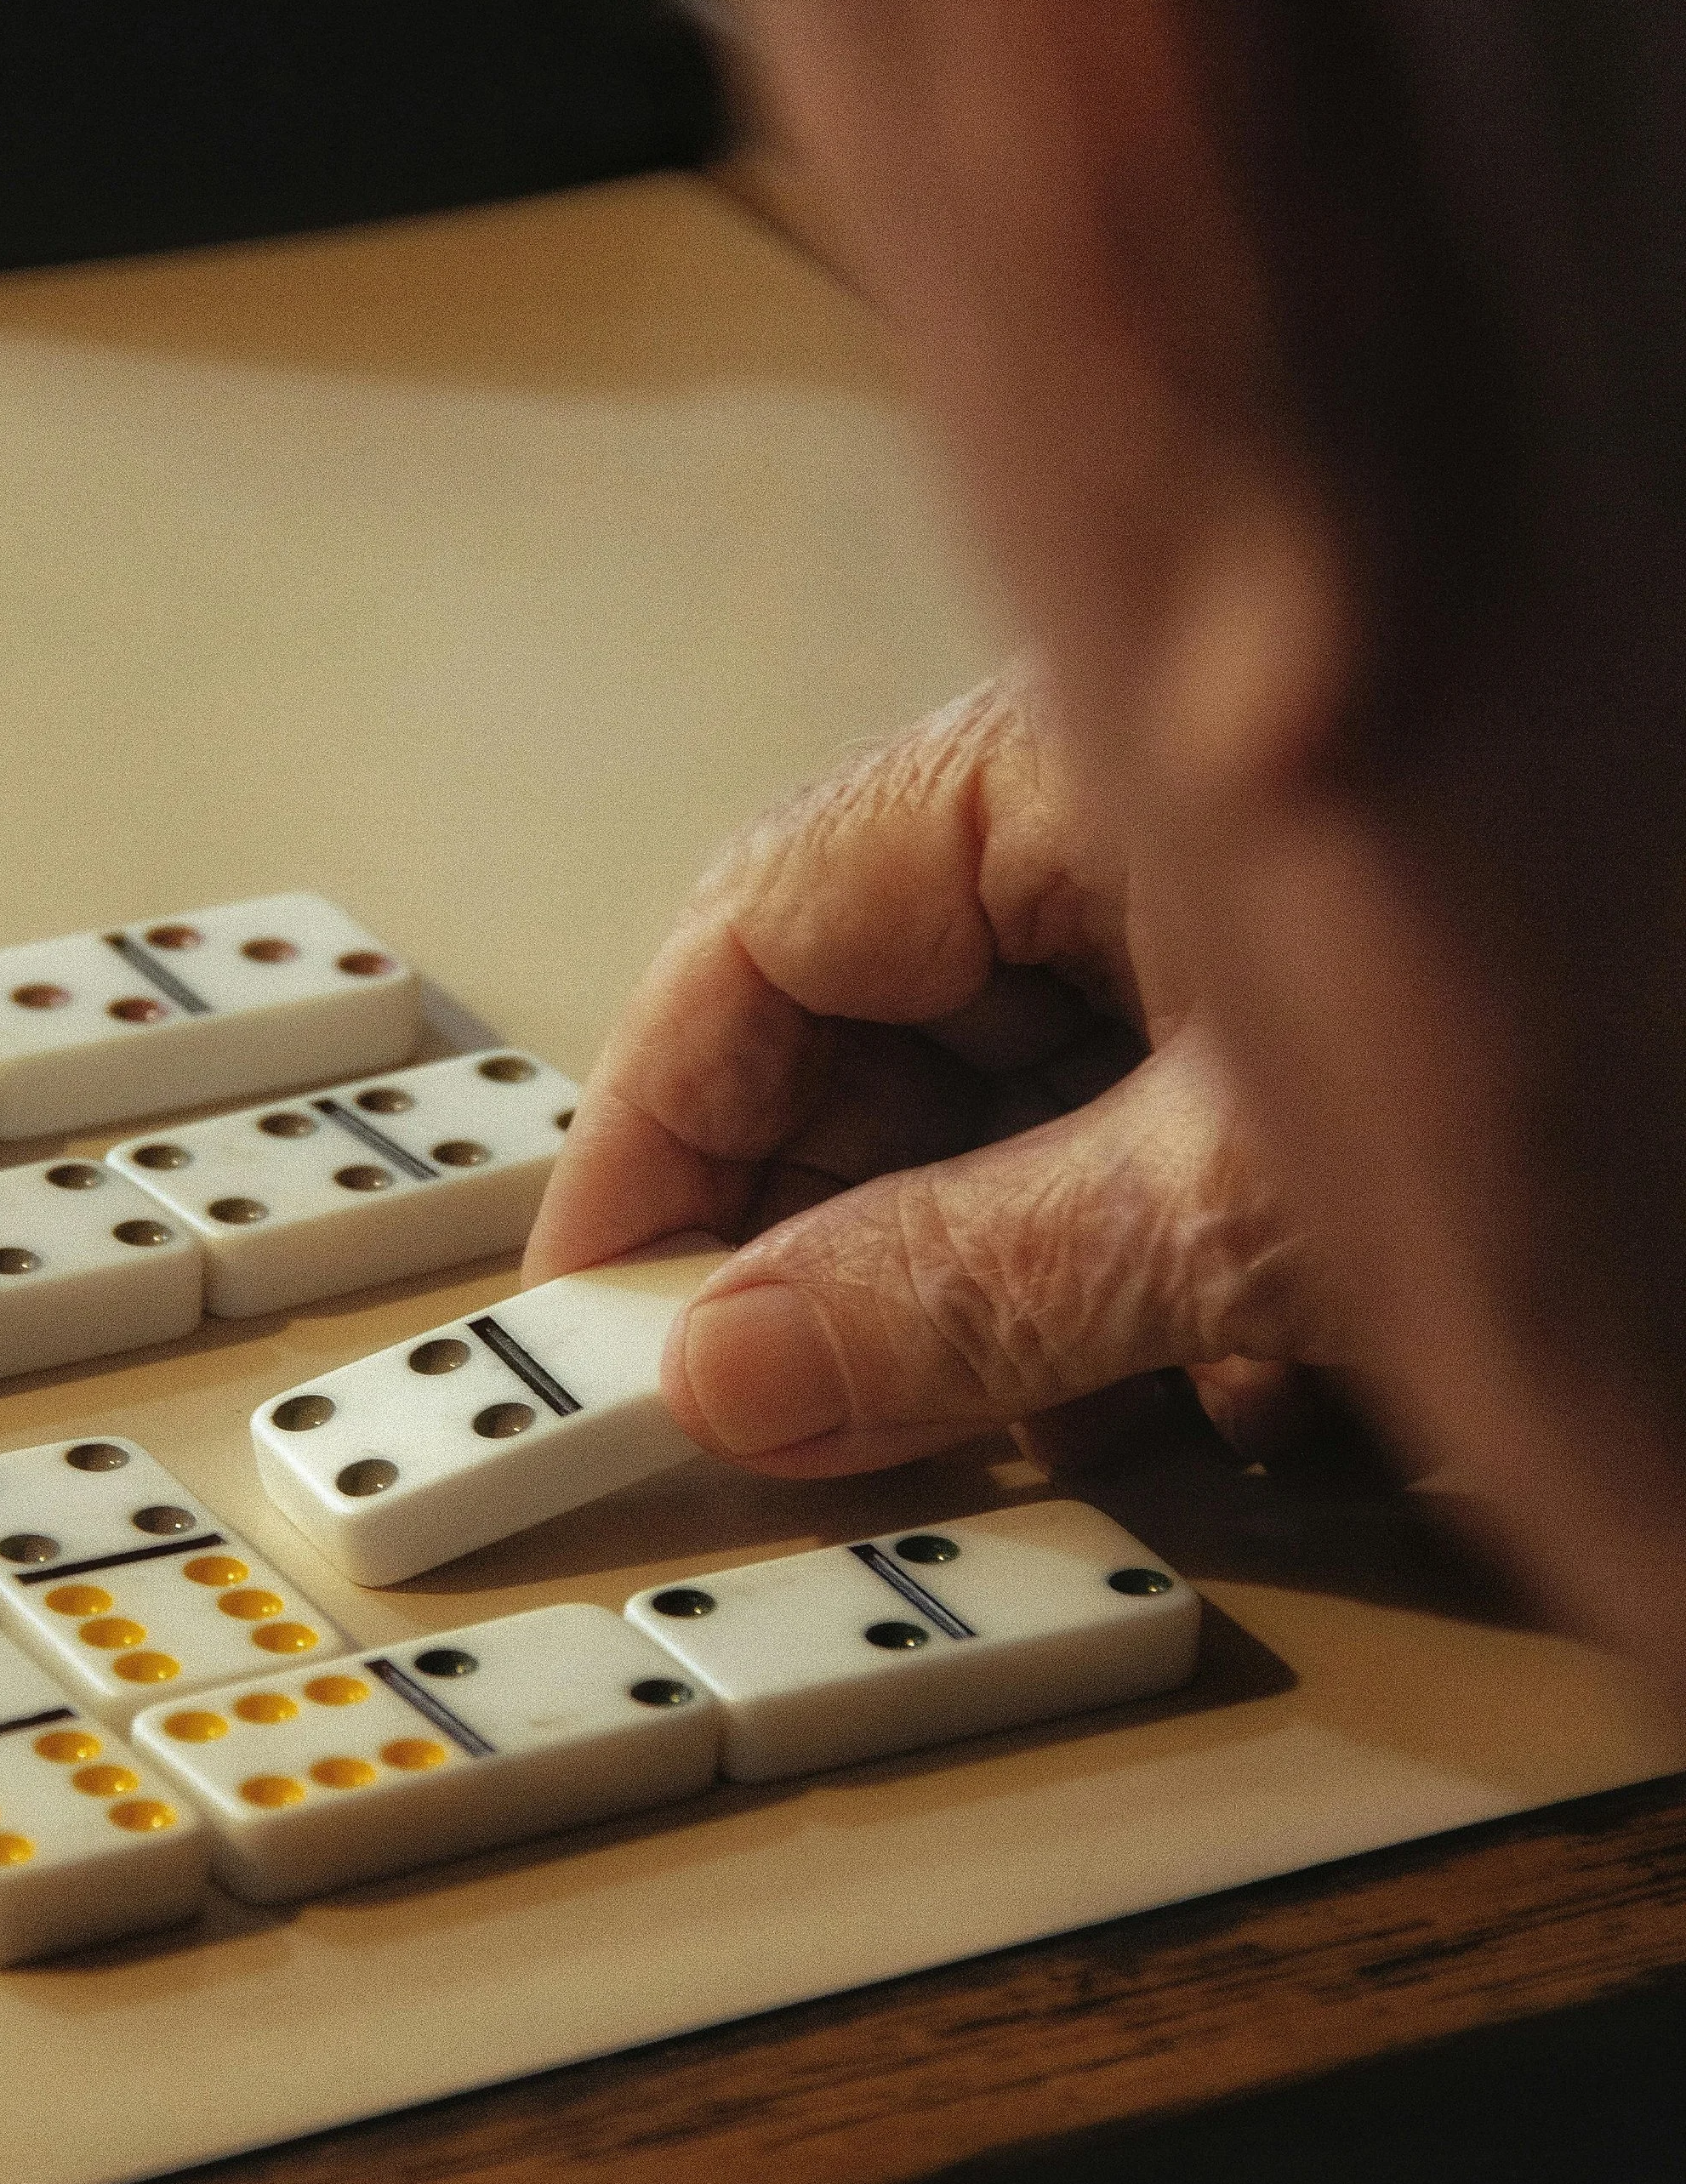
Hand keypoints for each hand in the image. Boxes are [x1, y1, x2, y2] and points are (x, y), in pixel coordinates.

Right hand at [525, 668, 1331, 1476]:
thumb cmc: (1645, 1046)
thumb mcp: (1246, 1206)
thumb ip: (974, 1288)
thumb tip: (735, 1365)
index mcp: (1086, 755)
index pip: (765, 928)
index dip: (659, 1136)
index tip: (602, 1313)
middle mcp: (1145, 800)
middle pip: (887, 1023)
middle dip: (846, 1242)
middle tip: (800, 1420)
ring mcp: (1252, 902)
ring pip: (1026, 1097)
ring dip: (1017, 1286)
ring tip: (1052, 1427)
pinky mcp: (1348, 1010)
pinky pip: (1167, 1130)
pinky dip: (1161, 1267)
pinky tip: (1235, 1384)